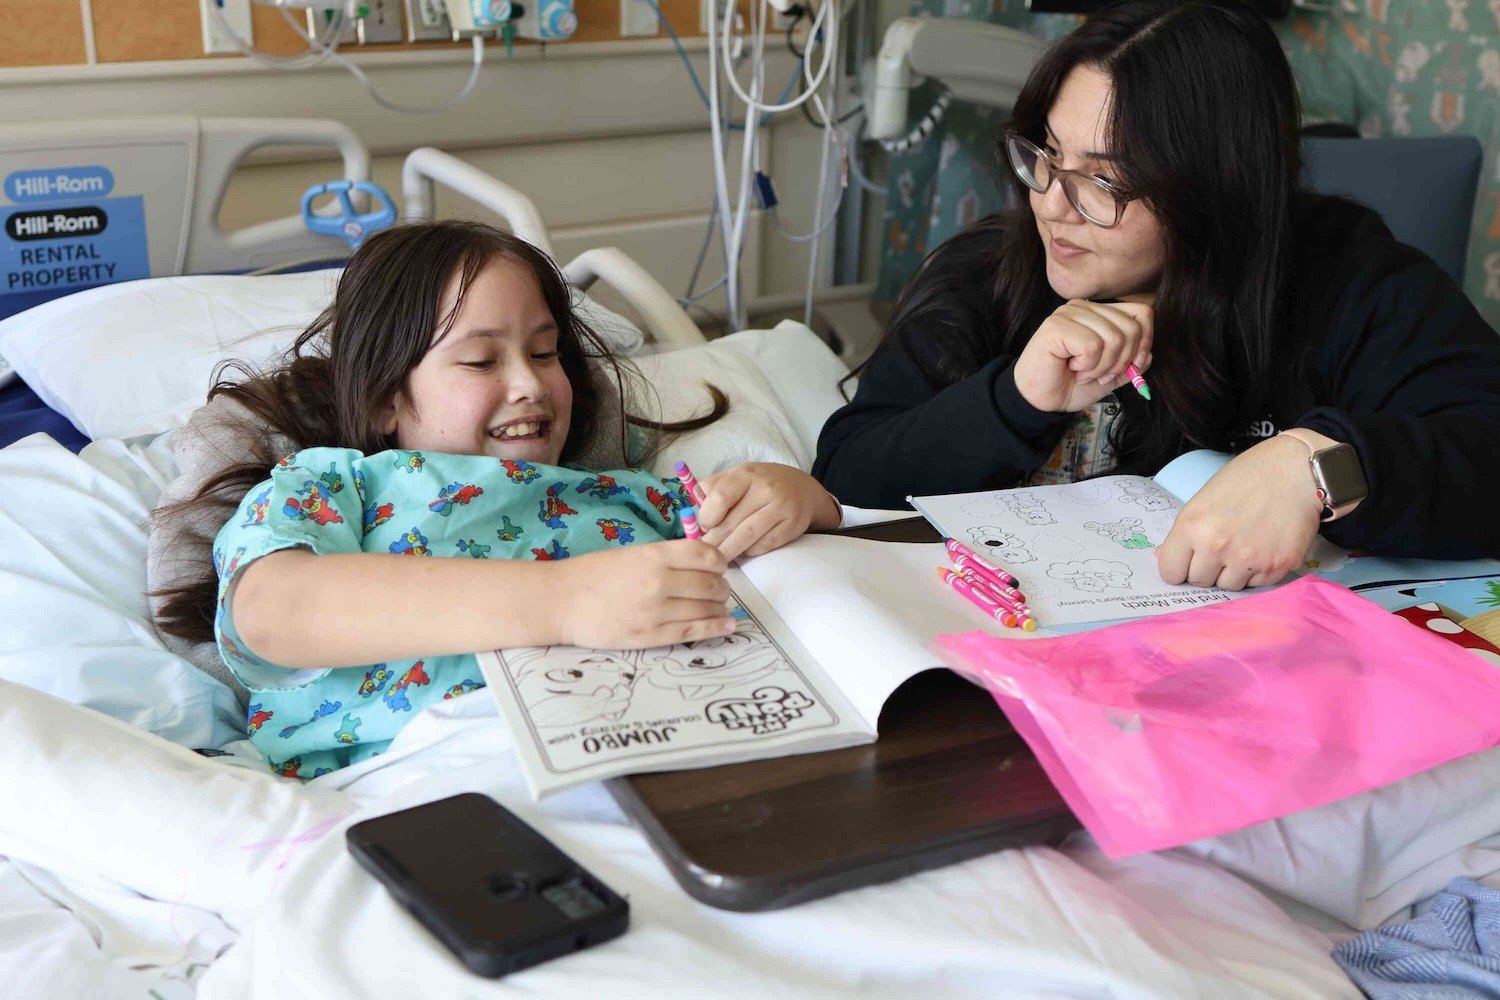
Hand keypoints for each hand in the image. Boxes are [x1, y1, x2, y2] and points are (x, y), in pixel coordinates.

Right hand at [553, 540, 734, 648]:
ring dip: (720, 608)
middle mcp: (659, 582)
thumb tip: (699, 565)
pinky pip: (693, 632)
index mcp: (653, 555)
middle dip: (721, 587)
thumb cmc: (592, 574)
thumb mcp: (631, 554)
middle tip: (719, 589)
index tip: (719, 566)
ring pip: (706, 609)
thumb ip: (664, 558)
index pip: (704, 555)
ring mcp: (655, 612)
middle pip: (710, 584)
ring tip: (720, 608)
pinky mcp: (650, 636)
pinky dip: (715, 628)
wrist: (560, 601)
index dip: (719, 561)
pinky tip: (727, 626)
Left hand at [696, 462, 841, 560]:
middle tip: (703, 551)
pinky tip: (742, 551)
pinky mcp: (792, 526)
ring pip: (748, 536)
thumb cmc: (760, 484)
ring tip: (717, 558)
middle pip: (732, 522)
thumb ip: (713, 488)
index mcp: (746, 474)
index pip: (720, 496)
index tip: (703, 527)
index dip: (707, 516)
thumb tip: (693, 511)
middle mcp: (766, 488)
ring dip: (729, 550)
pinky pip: (765, 545)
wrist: (802, 489)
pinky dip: (750, 551)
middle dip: (714, 540)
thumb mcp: (737, 476)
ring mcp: (781, 508)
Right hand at [1012, 298, 1153, 412]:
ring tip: (1083, 372)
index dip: (1145, 341)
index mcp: (1101, 313)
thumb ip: (1131, 364)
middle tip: (1100, 374)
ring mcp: (1070, 313)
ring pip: (1114, 338)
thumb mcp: (1111, 376)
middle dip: (1121, 361)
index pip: (1142, 313)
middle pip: (1131, 328)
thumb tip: (1147, 356)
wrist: (1040, 400)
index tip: (1133, 366)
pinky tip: (1072, 368)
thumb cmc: (1071, 384)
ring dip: (1102, 367)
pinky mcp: (1056, 326)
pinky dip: (1087, 366)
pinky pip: (1092, 346)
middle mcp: (1086, 307)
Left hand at [1156, 437, 1322, 590]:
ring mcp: (1248, 560)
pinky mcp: (1277, 567)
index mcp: (1193, 527)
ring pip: (1228, 586)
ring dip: (1233, 572)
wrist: (1295, 471)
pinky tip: (1264, 547)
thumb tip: (1163, 557)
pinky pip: (1257, 584)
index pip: (1171, 572)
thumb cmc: (1246, 479)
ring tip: (1244, 545)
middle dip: (1207, 569)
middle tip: (1222, 547)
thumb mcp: (1203, 500)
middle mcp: (1217, 547)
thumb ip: (1184, 532)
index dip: (1179, 567)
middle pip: (1199, 582)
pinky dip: (1258, 572)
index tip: (1188, 561)